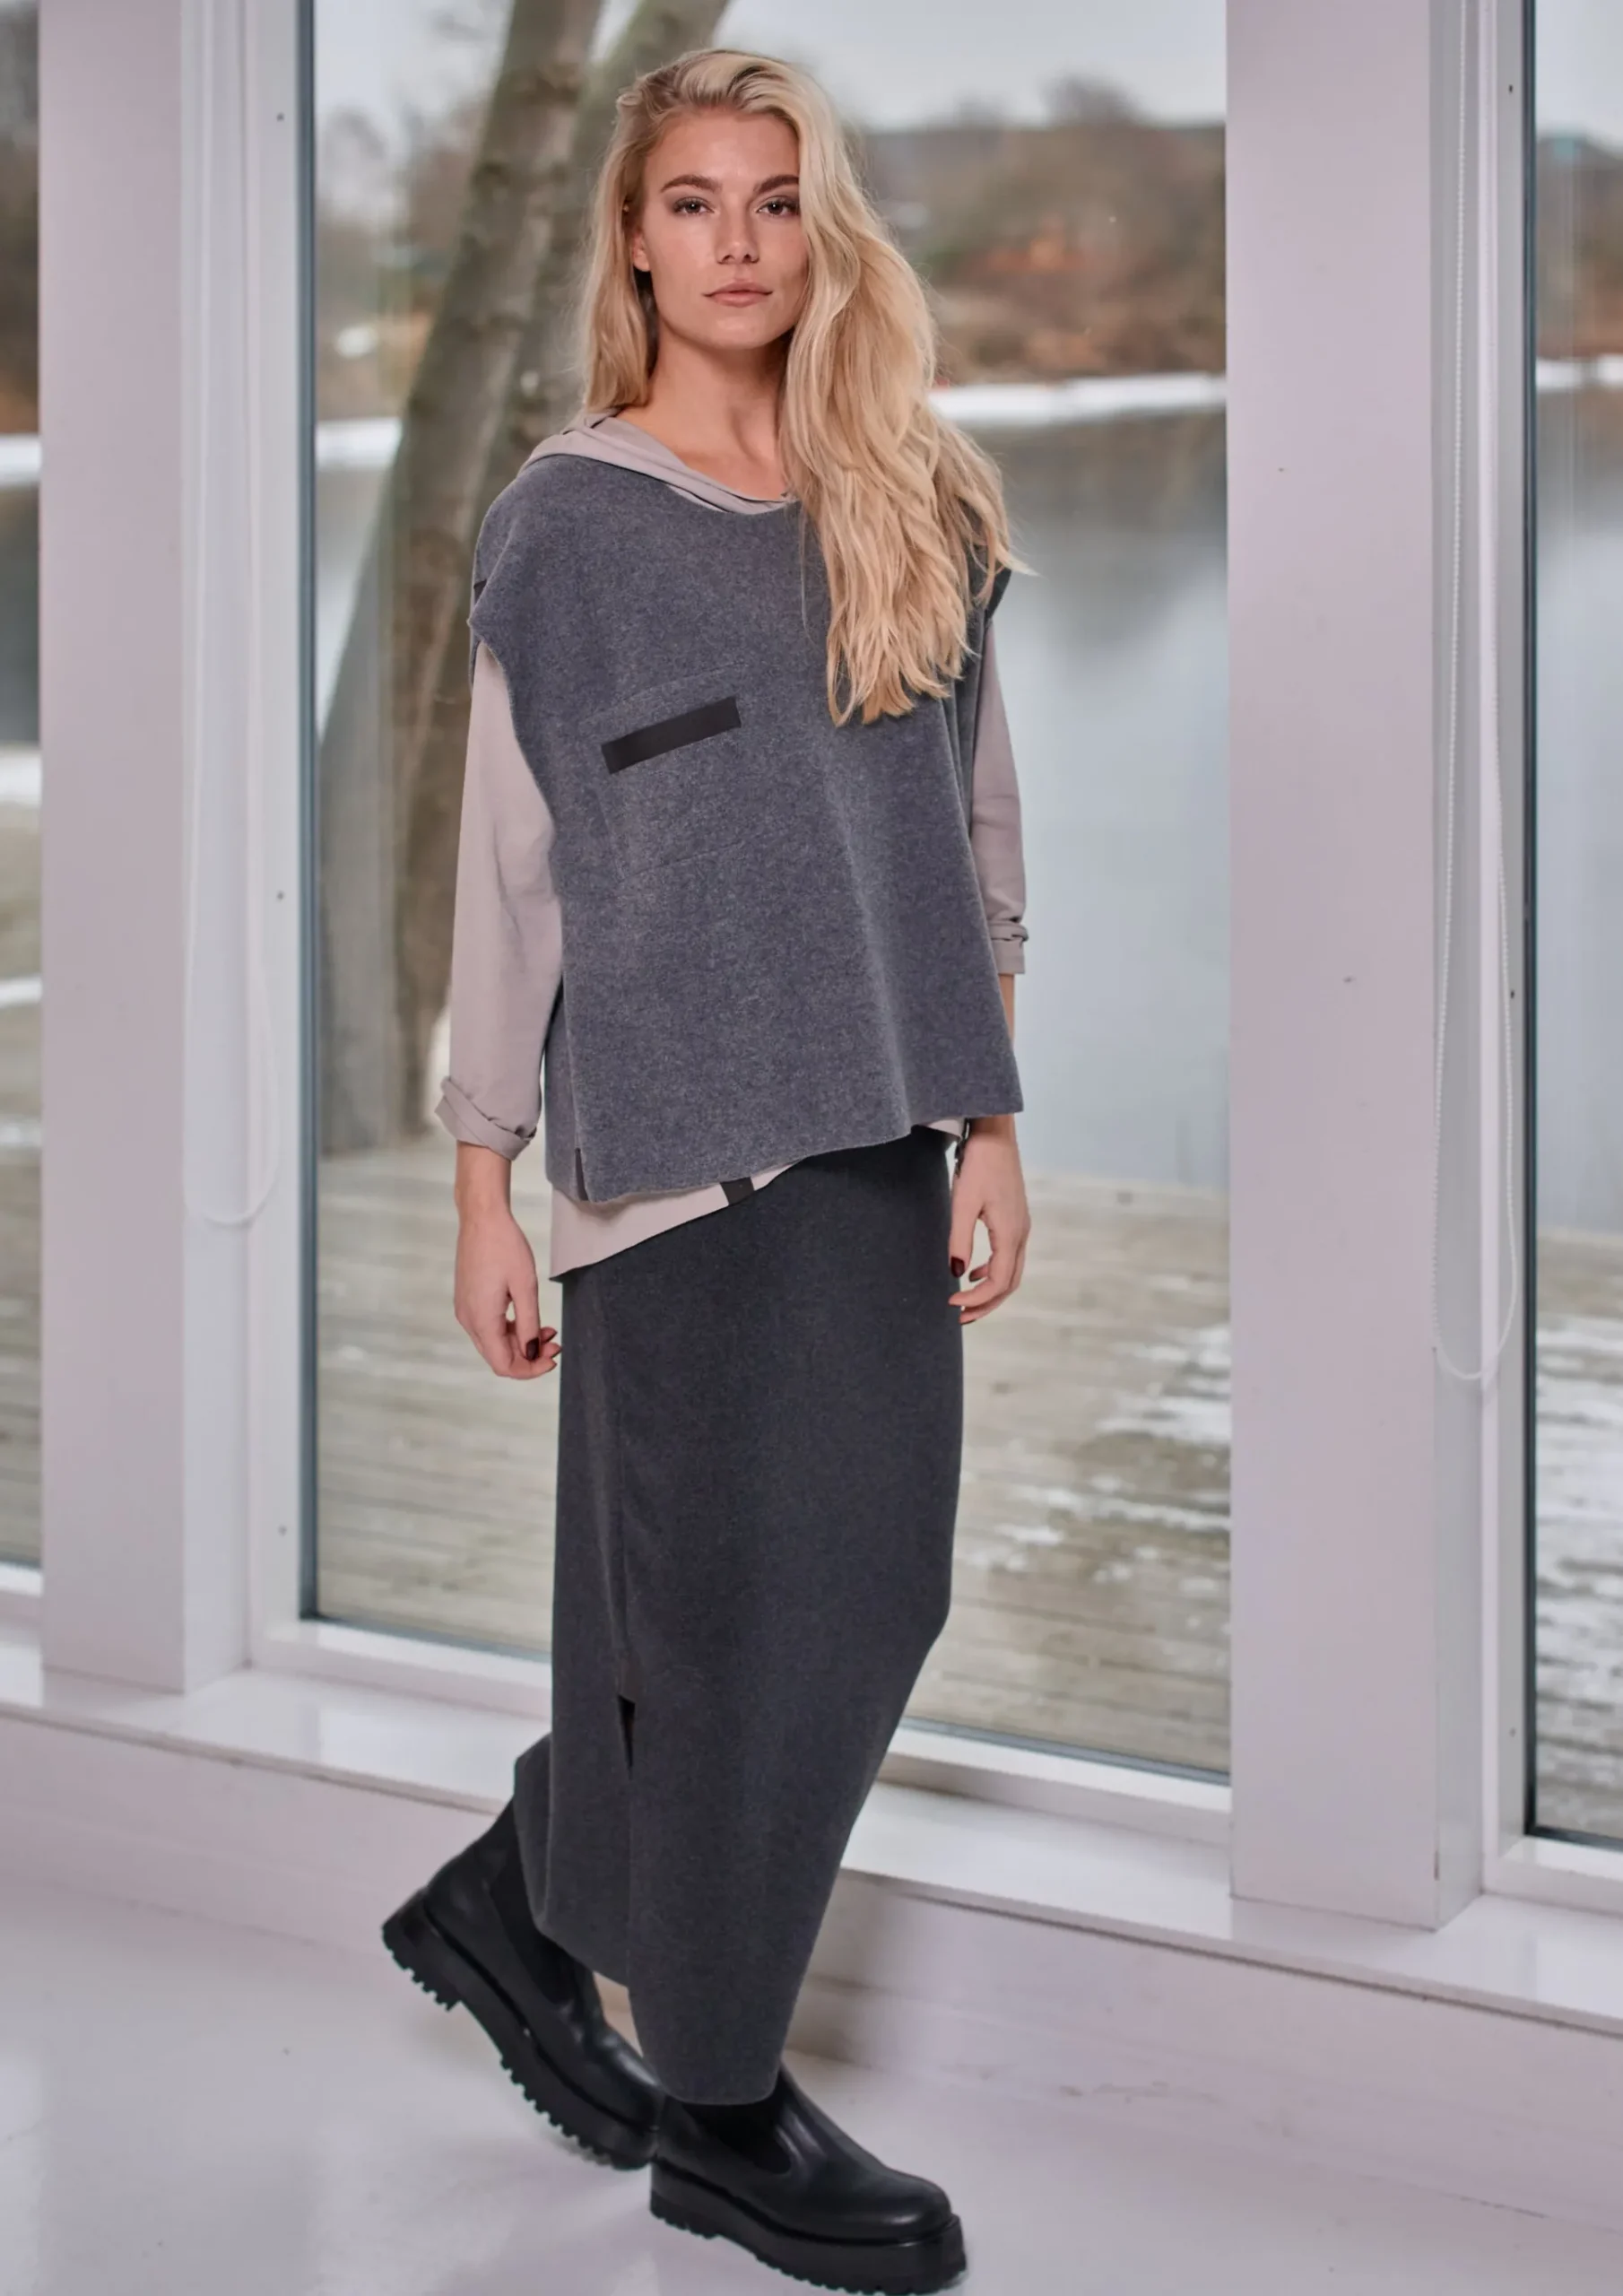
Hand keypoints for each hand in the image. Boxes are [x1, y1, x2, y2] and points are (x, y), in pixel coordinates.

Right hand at [452, 1144, 557, 1378]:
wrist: (482, 1217)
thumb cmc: (504, 1246)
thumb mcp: (525, 1287)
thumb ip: (529, 1325)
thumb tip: (532, 1353)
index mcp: (481, 1319)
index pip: (503, 1365)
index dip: (529, 1370)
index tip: (552, 1360)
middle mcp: (468, 1319)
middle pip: (498, 1356)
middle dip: (528, 1357)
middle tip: (556, 1345)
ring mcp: (466, 1309)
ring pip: (494, 1342)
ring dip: (521, 1342)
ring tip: (549, 1331)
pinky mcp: (468, 1299)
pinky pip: (489, 1326)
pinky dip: (510, 1329)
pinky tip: (531, 1320)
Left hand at [947, 1115, 1028, 1323]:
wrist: (995, 1135)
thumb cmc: (978, 1164)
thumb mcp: (962, 1202)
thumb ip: (959, 1240)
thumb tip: (957, 1274)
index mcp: (1010, 1234)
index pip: (998, 1282)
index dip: (976, 1299)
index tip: (951, 1304)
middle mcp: (1021, 1234)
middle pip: (1009, 1284)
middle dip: (986, 1304)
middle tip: (960, 1317)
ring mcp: (1021, 1227)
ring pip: (1011, 1272)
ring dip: (990, 1291)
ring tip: (966, 1301)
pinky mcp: (1015, 1219)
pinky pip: (1009, 1256)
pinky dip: (993, 1271)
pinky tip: (973, 1271)